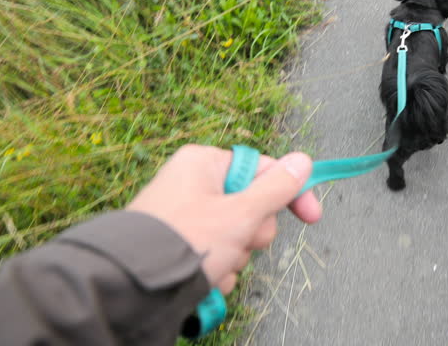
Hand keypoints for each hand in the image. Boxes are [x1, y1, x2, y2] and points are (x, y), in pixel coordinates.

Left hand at [127, 144, 321, 293]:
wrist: (135, 286)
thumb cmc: (185, 241)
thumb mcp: (241, 214)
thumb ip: (277, 189)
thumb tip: (303, 160)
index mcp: (205, 163)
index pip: (264, 170)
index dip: (291, 194)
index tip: (312, 217)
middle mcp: (194, 184)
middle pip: (252, 205)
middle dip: (252, 232)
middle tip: (239, 240)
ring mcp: (187, 216)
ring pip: (237, 234)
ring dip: (235, 254)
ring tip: (216, 262)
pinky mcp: (182, 244)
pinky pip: (217, 252)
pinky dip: (217, 268)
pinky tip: (205, 277)